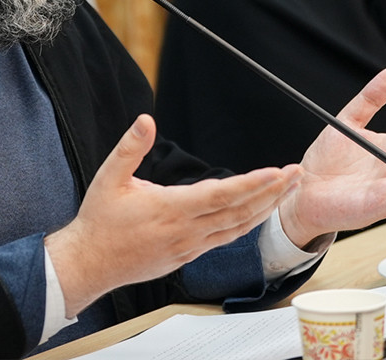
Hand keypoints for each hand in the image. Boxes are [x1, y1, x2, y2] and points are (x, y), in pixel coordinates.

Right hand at [45, 113, 301, 316]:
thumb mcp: (109, 177)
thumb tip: (146, 119)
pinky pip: (225, 239)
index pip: (221, 195)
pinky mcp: (187, 256)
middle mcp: (186, 231)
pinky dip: (247, 225)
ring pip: (237, 228)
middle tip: (296, 174)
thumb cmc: (100, 221)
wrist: (89, 264)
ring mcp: (189, 247)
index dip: (251, 184)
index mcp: (170, 209)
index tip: (275, 172)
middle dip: (271, 192)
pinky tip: (259, 213)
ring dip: (265, 208)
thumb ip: (130, 147)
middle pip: (239, 212)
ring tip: (287, 190)